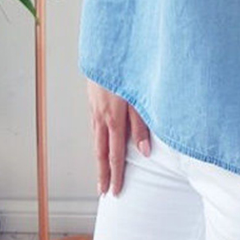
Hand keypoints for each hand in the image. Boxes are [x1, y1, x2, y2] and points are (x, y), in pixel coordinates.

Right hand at [87, 79, 151, 195]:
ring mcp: (95, 108)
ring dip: (99, 157)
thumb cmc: (130, 68)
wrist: (109, 47)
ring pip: (96, 139)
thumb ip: (143, 124)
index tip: (115, 191)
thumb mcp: (140, 96)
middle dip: (103, 173)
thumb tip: (145, 152)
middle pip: (101, 151)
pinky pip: (95, 125)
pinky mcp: (94, 99)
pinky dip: (97, 139)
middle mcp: (102, 116)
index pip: (116, 154)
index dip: (116, 174)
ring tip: (102, 172)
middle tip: (103, 191)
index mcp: (114, 118)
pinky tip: (101, 141)